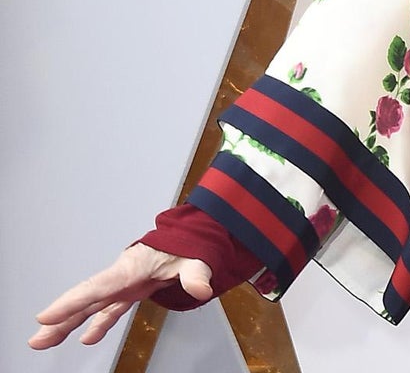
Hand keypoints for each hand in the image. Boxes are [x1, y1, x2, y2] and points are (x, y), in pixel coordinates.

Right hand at [29, 244, 212, 349]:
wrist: (189, 239)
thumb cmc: (188, 245)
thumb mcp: (197, 258)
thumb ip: (196, 274)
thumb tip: (201, 288)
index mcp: (132, 267)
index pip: (98, 287)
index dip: (72, 303)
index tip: (46, 316)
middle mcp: (121, 277)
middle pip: (85, 299)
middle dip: (60, 317)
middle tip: (37, 336)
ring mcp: (123, 285)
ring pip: (90, 307)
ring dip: (67, 324)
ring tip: (45, 341)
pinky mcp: (129, 292)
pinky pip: (107, 310)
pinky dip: (96, 324)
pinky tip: (86, 338)